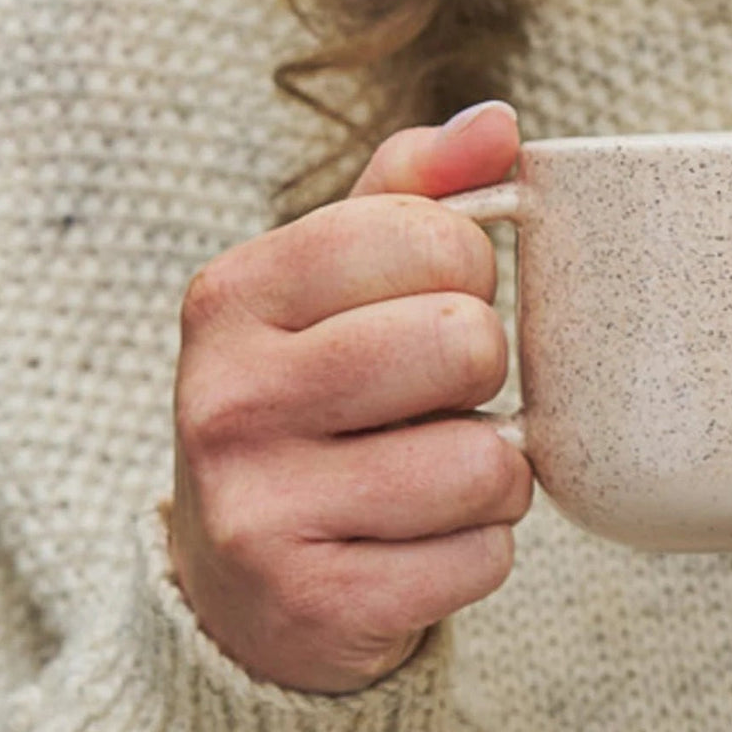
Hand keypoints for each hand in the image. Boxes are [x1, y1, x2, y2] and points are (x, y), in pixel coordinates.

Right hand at [167, 102, 530, 693]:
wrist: (245, 582)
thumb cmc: (316, 404)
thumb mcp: (333, 288)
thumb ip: (414, 193)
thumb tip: (500, 125)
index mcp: (234, 295)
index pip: (432, 234)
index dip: (470, 270)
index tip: (434, 304)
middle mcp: (231, 398)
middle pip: (466, 343)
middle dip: (483, 374)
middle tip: (439, 399)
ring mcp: (263, 512)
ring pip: (489, 465)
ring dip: (492, 476)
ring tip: (430, 477)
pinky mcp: (319, 606)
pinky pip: (485, 558)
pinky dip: (477, 551)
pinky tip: (418, 545)